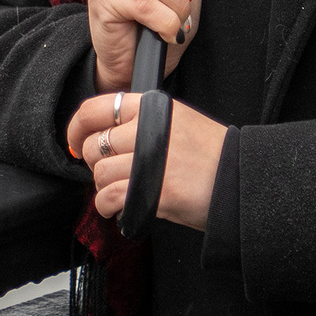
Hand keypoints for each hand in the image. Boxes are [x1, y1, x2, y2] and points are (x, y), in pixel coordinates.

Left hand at [64, 91, 227, 230]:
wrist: (240, 181)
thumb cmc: (213, 155)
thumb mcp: (180, 121)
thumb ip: (144, 122)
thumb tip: (108, 136)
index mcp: (154, 107)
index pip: (98, 107)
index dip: (77, 127)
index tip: (75, 141)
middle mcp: (148, 128)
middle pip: (95, 144)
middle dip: (94, 163)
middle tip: (109, 172)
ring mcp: (150, 160)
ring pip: (100, 173)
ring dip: (103, 187)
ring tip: (119, 192)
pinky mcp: (152, 190)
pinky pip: (110, 197)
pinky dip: (108, 207)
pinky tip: (119, 209)